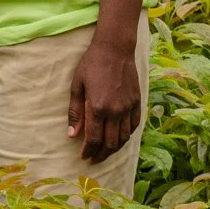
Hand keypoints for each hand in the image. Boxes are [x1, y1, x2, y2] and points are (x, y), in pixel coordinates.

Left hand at [68, 35, 140, 162]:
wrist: (115, 49)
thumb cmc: (91, 65)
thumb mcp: (77, 86)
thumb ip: (75, 112)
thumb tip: (72, 135)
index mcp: (97, 107)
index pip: (94, 138)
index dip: (88, 151)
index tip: (83, 157)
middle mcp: (115, 111)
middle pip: (110, 143)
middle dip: (101, 155)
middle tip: (93, 159)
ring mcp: (128, 108)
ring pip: (124, 138)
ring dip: (114, 149)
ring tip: (105, 153)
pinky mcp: (137, 103)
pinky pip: (134, 127)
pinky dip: (127, 137)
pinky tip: (119, 139)